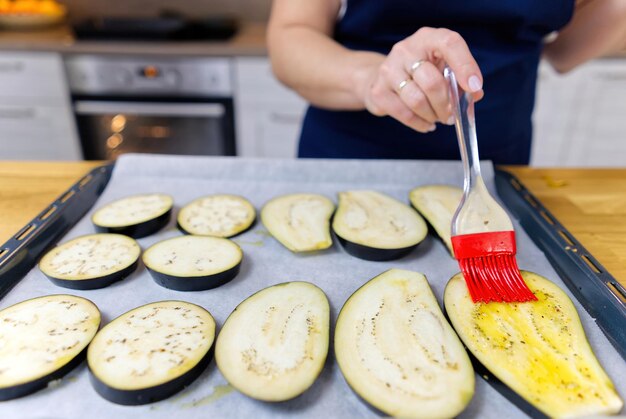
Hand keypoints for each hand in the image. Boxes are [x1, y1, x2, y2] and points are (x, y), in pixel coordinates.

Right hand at [356, 27, 483, 132]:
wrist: (383, 77)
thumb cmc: (421, 72)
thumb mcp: (442, 67)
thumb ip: (460, 79)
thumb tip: (475, 94)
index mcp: (428, 38)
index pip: (449, 44)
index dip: (465, 66)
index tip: (474, 87)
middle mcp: (406, 50)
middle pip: (432, 82)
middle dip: (446, 104)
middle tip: (451, 115)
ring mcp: (389, 70)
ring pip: (417, 101)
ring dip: (433, 115)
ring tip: (438, 118)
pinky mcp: (379, 91)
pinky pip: (404, 114)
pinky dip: (420, 123)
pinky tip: (426, 124)